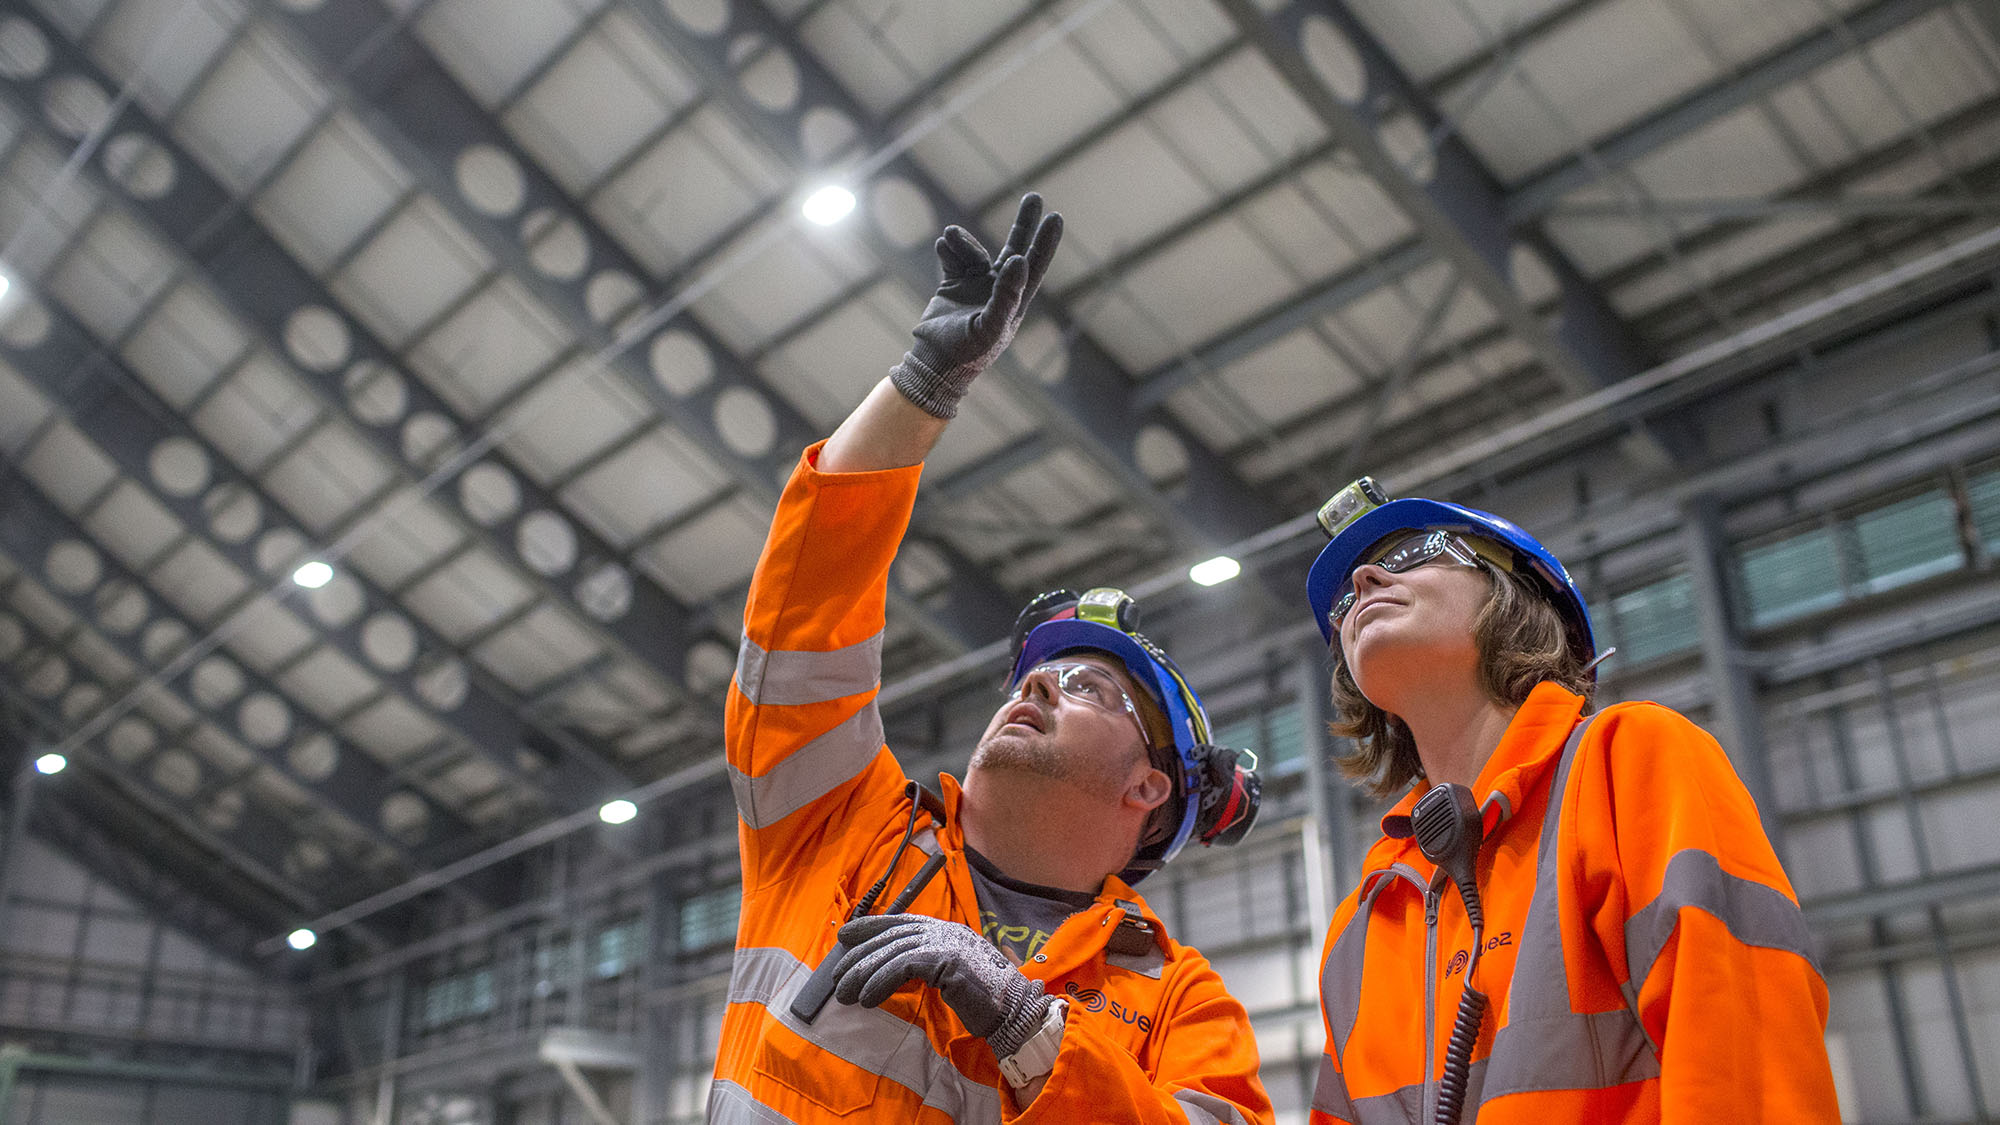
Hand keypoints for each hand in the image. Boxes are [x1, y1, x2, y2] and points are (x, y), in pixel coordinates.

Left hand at [832, 913, 1052, 1058]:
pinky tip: (867, 999)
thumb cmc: (982, 998)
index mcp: (944, 930)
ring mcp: (946, 942)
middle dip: (858, 956)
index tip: (844, 936)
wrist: (1013, 1010)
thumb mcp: (948, 975)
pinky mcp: (945, 959)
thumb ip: (924, 965)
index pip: (900, 921)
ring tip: (846, 995)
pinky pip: (903, 967)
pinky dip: (880, 983)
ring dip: (863, 975)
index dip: (869, 926)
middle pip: (890, 936)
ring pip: (892, 952)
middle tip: (837, 977)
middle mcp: (944, 930)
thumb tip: (889, 971)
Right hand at [889, 193, 1063, 418]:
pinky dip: (949, 249)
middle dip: (1024, 224)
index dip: (1045, 242)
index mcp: (1015, 300)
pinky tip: (943, 245)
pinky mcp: (953, 283)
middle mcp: (998, 288)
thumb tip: (1020, 260)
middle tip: (1033, 196)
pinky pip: (953, 257)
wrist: (935, 362)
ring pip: (975, 250)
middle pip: (1016, 248)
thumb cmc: (969, 352)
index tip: (1055, 217)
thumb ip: (1006, 294)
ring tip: (950, 236)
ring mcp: (976, 284)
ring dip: (964, 241)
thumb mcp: (991, 326)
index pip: (1035, 265)